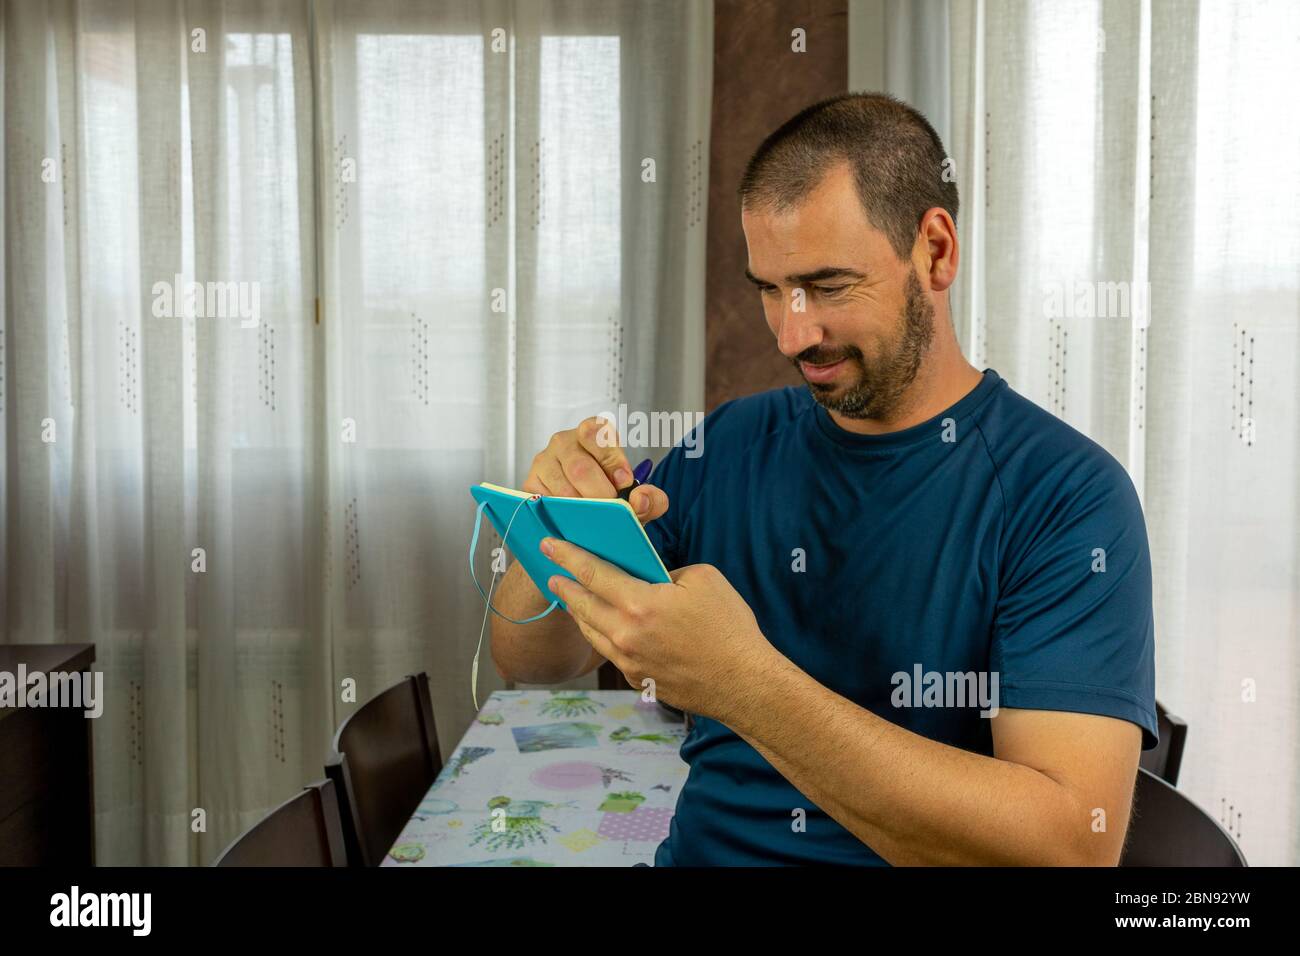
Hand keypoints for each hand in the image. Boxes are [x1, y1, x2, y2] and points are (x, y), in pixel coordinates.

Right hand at [522, 417, 667, 522]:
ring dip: (582, 509)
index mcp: (593, 433)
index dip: (612, 458)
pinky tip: (573, 520)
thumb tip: (641, 500)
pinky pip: (545, 502)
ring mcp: (544, 461)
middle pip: (580, 467)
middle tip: (610, 509)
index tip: (624, 481)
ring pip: (562, 489)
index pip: (598, 432)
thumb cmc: (611, 498)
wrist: (582, 518)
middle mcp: (564, 441)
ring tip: (594, 518)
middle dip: (599, 493)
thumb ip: (651, 499)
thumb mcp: (637, 499)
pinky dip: (562, 516)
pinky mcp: (530, 483)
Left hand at [541, 537, 777, 721]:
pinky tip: (603, 626)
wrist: (744, 683)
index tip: (550, 545)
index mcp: (640, 605)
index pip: (592, 574)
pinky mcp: (638, 679)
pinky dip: (601, 634)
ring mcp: (629, 662)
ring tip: (571, 597)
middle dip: (564, 584)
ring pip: (591, 631)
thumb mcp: (702, 579)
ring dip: (578, 611)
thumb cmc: (729, 628)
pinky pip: (610, 652)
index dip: (568, 556)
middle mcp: (625, 636)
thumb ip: (667, 573)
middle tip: (552, 571)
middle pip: (582, 605)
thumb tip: (651, 577)